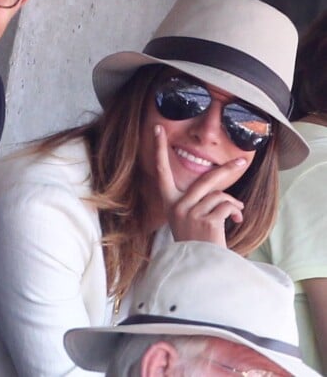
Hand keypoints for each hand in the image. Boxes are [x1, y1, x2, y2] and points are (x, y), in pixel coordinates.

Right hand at [154, 124, 245, 246]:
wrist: (200, 268)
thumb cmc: (196, 242)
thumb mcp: (187, 218)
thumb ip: (196, 200)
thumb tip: (220, 188)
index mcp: (169, 202)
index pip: (161, 171)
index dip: (159, 149)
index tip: (157, 129)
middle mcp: (176, 206)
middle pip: (204, 179)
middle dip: (226, 170)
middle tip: (242, 162)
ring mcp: (190, 213)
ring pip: (219, 194)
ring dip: (233, 204)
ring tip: (237, 214)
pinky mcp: (206, 221)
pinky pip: (227, 205)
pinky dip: (236, 212)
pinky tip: (236, 221)